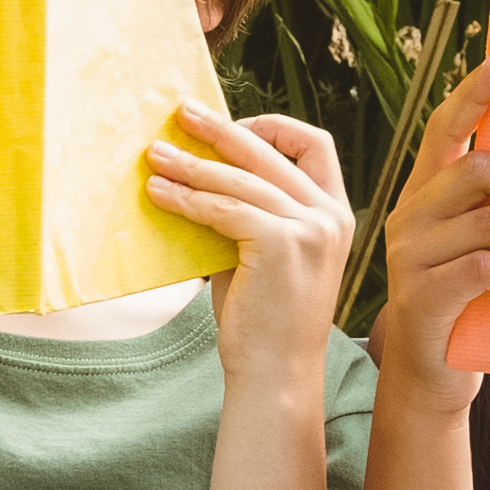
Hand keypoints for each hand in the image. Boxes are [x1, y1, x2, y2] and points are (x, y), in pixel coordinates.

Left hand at [151, 101, 356, 380]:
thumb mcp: (262, 256)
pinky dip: (188, 199)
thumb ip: (246, 216)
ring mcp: (310, 228)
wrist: (275, 375)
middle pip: (271, 151)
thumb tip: (196, 176)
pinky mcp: (282, 244)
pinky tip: (159, 194)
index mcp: (335, 213)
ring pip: (241, 180)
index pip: (315, 145)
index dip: (272, 128)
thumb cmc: (262, 322)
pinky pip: (225, 209)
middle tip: (181, 114)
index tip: (232, 128)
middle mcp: (330, 215)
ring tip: (154, 157)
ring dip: (192, 164)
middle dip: (221, 130)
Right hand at [367, 55, 489, 413]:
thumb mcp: (482, 247)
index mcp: (425, 194)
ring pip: (487, 220)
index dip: (472, 94)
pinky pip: (483, 268)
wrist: (430, 376)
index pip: (442, 128)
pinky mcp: (421, 297)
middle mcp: (410, 216)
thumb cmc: (470, 304)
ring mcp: (410, 256)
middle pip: (476, 169)